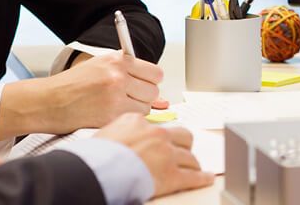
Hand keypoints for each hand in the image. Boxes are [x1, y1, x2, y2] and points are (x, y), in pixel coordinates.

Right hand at [70, 52, 169, 109]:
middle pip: (153, 90)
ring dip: (137, 109)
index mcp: (118, 60)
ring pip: (147, 107)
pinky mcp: (110, 114)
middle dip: (145, 97)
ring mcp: (115, 95)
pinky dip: (126, 119)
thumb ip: (125, 68)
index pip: (155, 73)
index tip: (145, 86)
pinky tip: (112, 115)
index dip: (151, 81)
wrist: (48, 101)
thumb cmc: (71, 85)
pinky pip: (133, 118)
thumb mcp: (100, 65)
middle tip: (132, 99)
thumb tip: (151, 81)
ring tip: (119, 108)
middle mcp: (118, 75)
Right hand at [95, 113, 214, 197]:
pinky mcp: (171, 175)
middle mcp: (157, 134)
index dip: (165, 136)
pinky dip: (201, 178)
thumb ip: (123, 129)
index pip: (161, 125)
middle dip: (184, 146)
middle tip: (183, 152)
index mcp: (139, 121)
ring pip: (189, 157)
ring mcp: (166, 154)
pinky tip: (206, 178)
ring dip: (191, 163)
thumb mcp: (106, 132)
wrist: (94, 172)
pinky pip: (193, 177)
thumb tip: (127, 135)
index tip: (167, 140)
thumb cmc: (94, 157)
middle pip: (183, 136)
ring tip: (192, 168)